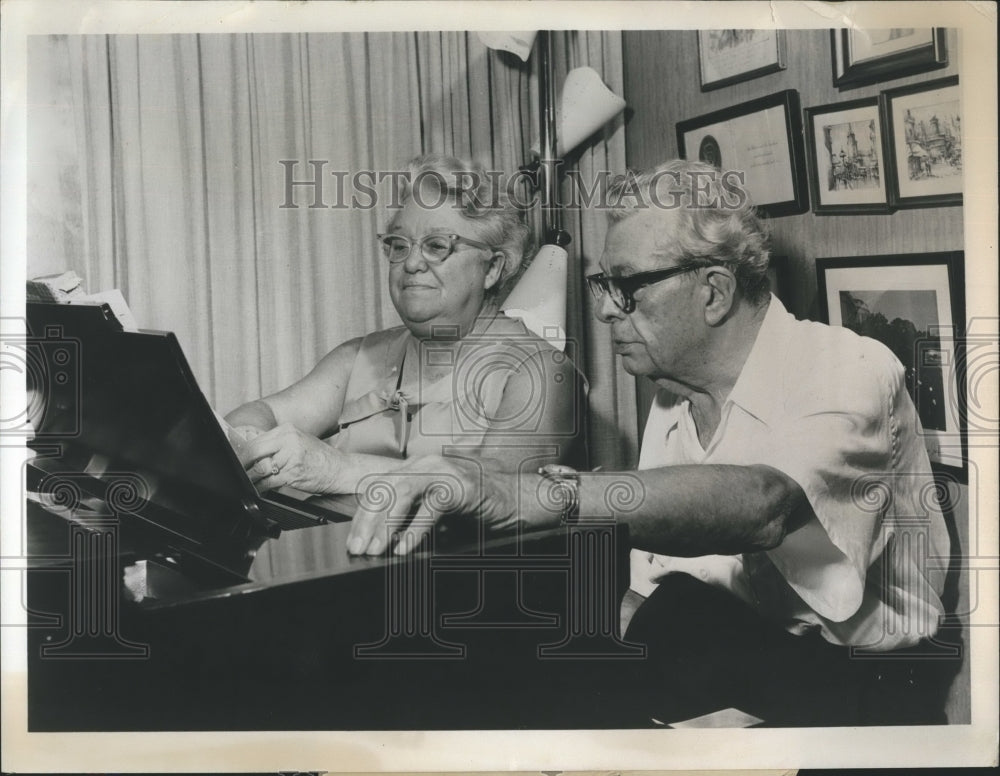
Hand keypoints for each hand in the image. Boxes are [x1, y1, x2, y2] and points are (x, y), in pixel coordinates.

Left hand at [240, 423, 344, 493]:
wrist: (340, 468)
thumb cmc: (319, 457)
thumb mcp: (298, 442)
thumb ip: (277, 444)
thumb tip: (253, 453)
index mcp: (287, 430)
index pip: (256, 439)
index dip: (243, 452)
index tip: (237, 460)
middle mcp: (289, 440)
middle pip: (255, 451)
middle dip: (243, 464)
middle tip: (237, 471)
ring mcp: (291, 456)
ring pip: (261, 468)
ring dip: (251, 477)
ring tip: (247, 481)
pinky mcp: (293, 473)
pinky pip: (270, 481)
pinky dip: (261, 487)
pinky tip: (259, 488)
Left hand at [347, 455, 520, 555]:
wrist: (519, 498)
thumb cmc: (479, 504)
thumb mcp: (437, 510)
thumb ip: (412, 515)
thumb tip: (382, 538)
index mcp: (416, 467)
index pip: (379, 487)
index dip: (362, 515)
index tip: (353, 541)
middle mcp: (427, 463)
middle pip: (385, 488)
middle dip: (367, 521)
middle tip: (358, 549)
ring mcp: (445, 471)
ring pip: (402, 491)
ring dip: (385, 524)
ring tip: (376, 549)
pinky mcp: (462, 485)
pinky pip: (432, 507)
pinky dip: (415, 529)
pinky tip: (405, 548)